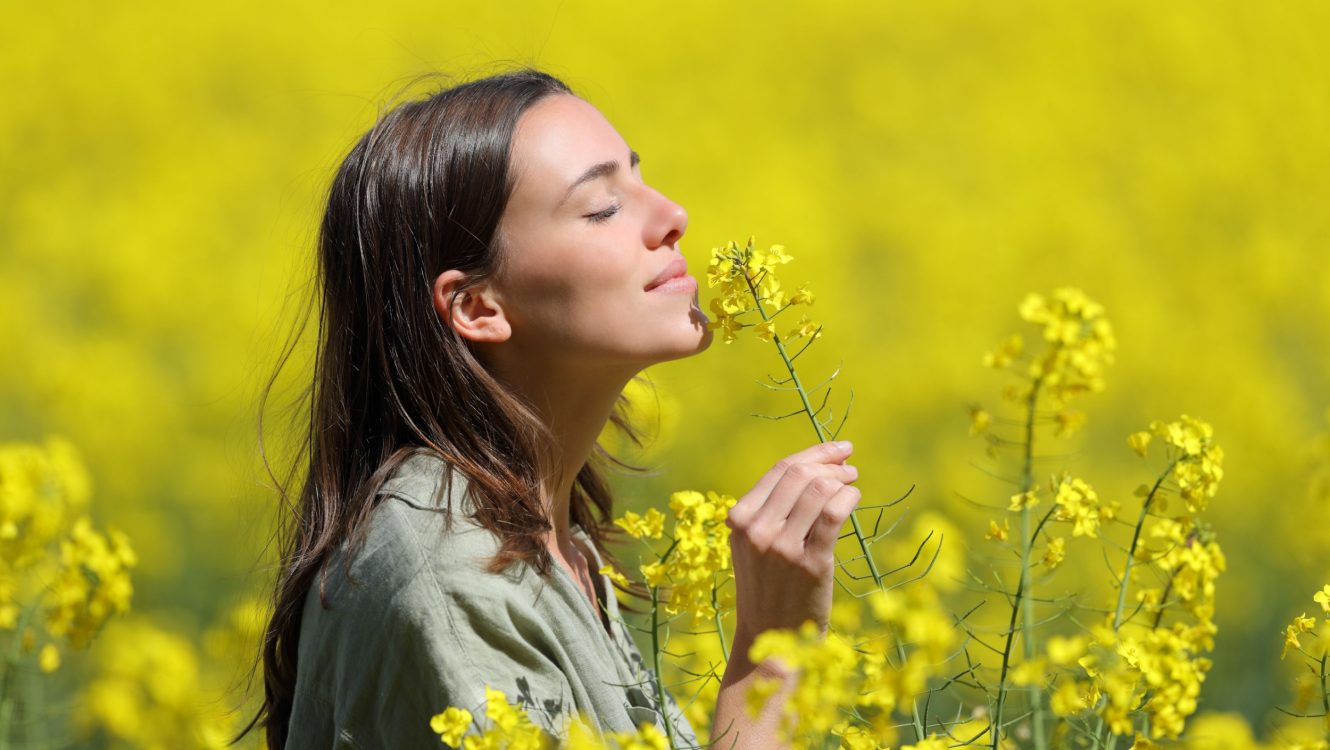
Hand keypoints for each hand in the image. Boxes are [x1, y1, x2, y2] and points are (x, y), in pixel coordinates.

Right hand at [725, 440, 861, 649]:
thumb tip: (814, 466)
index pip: (780, 470)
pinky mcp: (810, 564)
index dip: (814, 453)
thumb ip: (771, 509)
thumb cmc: (768, 587)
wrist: (770, 639)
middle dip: (830, 462)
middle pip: (800, 474)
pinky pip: (833, 513)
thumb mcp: (753, 545)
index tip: (837, 449)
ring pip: (818, 489)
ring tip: (852, 483)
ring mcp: (782, 548)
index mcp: (739, 519)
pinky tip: (854, 498)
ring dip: (842, 480)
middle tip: (850, 466)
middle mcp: (756, 530)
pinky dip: (849, 497)